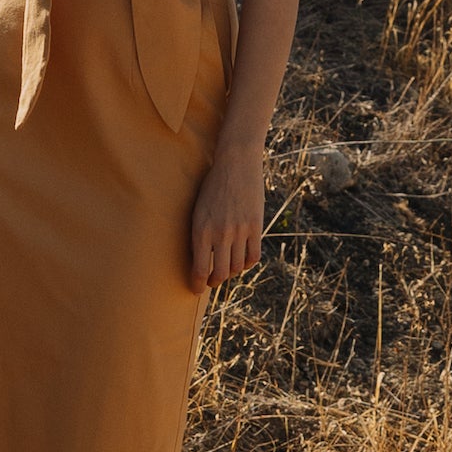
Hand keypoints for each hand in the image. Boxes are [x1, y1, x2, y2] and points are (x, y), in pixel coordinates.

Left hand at [190, 135, 265, 288]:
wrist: (235, 162)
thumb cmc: (212, 185)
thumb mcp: (199, 209)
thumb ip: (200, 233)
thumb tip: (201, 257)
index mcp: (201, 230)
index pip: (199, 269)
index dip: (197, 283)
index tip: (196, 289)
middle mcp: (220, 234)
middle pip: (219, 273)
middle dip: (214, 281)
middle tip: (212, 281)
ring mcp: (240, 231)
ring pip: (236, 267)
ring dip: (230, 272)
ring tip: (226, 269)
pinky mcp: (255, 226)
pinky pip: (253, 256)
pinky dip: (247, 263)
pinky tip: (242, 260)